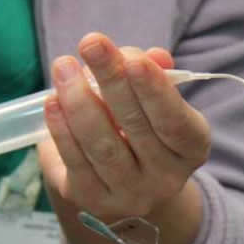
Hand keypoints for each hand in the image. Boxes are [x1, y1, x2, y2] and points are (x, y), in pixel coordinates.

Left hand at [38, 32, 209, 221]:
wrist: (123, 186)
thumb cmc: (141, 129)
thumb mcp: (154, 101)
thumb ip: (151, 74)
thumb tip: (151, 56)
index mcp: (190, 149)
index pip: (175, 122)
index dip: (156, 91)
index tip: (133, 60)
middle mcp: (165, 178)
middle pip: (136, 127)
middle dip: (111, 81)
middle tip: (91, 44)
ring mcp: (128, 194)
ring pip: (101, 145)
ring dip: (78, 100)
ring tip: (64, 67)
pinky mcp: (91, 199)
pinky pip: (75, 160)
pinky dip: (61, 128)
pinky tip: (53, 100)